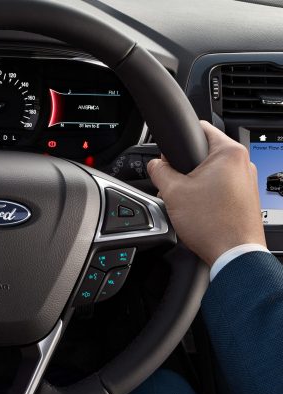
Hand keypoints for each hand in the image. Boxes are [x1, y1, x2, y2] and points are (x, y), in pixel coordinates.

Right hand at [147, 121, 265, 265]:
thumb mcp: (172, 192)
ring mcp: (248, 181)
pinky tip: (199, 211)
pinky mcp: (246, 197)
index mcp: (229, 152)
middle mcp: (244, 163)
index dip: (178, 140)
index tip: (169, 155)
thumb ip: (159, 171)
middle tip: (174, 185)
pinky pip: (221, 187)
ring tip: (187, 202)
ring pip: (212, 172)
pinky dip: (207, 195)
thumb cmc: (212, 224)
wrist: (234, 255)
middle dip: (185, 167)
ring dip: (195, 183)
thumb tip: (155, 165)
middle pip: (204, 153)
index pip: (199, 128)